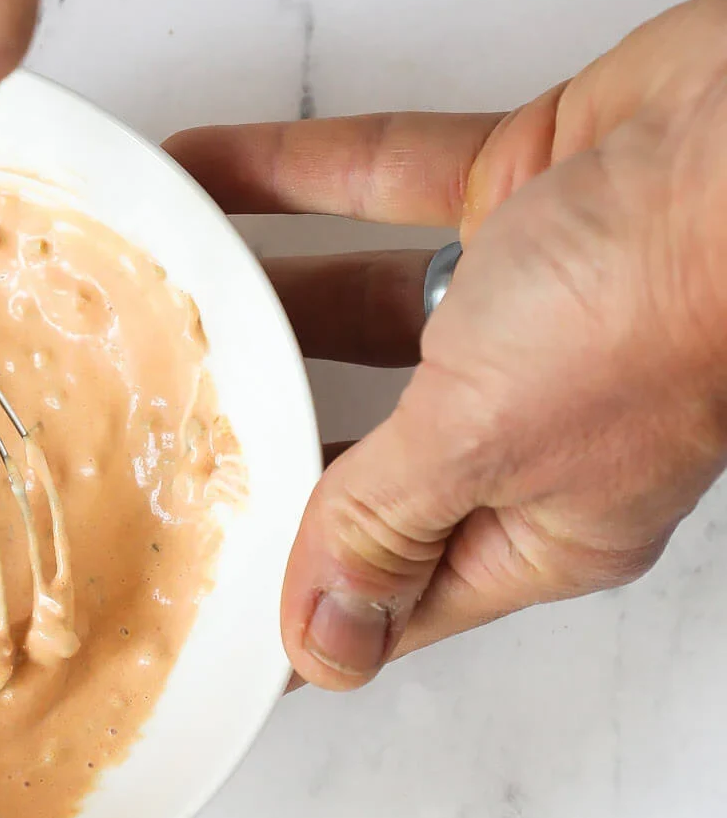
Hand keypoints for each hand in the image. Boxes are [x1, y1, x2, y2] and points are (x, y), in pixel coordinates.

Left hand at [167, 0, 726, 688]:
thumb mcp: (486, 446)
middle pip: (371, 449)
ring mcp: (535, 297)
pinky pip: (380, 187)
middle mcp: (542, 418)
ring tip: (164, 301)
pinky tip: (203, 170)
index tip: (204, 599)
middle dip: (267, 442)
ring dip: (267, 301)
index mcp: (549, 521)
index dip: (305, 600)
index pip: (397, 592)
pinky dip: (288, 177)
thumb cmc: (662, 305)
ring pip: (366, 309)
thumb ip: (384, 529)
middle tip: (155, 442)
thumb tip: (324, 647)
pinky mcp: (522, 188)